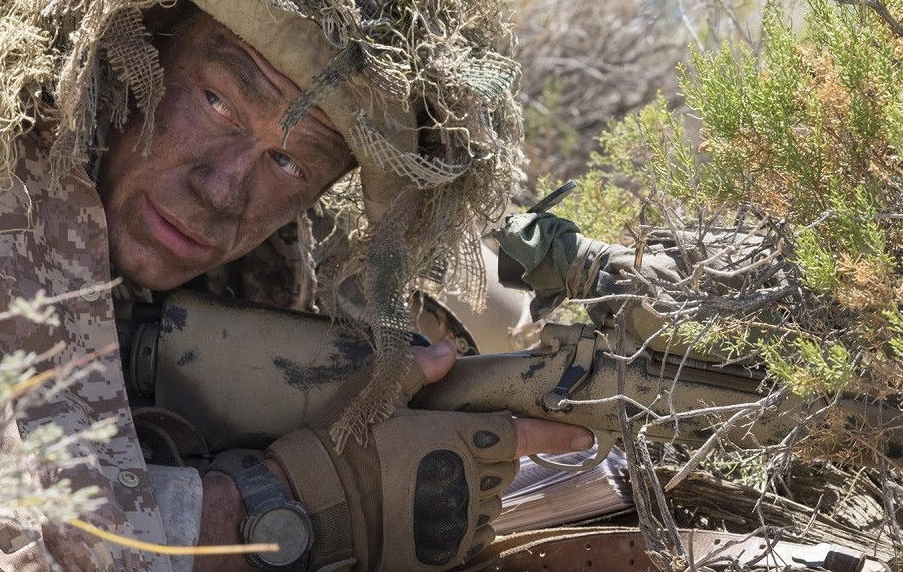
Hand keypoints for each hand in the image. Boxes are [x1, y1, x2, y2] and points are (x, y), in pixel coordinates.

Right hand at [265, 340, 594, 571]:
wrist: (316, 506)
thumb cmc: (345, 442)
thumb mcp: (373, 391)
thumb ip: (415, 368)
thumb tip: (448, 350)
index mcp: (461, 437)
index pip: (525, 435)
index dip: (558, 435)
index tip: (586, 436)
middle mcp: (471, 481)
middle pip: (504, 465)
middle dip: (487, 453)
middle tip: (446, 447)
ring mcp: (462, 521)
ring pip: (488, 499)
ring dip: (471, 487)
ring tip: (425, 479)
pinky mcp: (447, 552)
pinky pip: (470, 532)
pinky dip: (458, 519)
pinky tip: (423, 507)